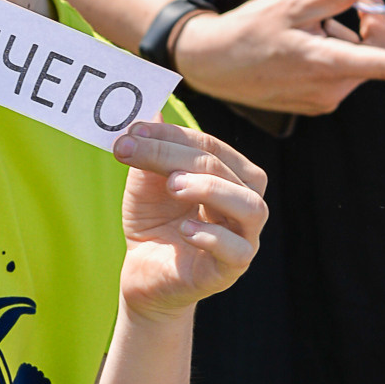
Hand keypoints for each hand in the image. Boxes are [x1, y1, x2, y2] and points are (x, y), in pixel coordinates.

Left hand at [114, 123, 267, 320]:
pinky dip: (212, 236)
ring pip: (251, 206)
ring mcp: (243, 238)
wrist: (142, 274)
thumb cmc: (152, 223)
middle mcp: (244, 204)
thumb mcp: (145, 183)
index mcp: (230, 177)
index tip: (133, 131)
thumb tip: (150, 109)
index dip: (175, 136)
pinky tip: (183, 230)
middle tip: (136, 150)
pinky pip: (237, 250)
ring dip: (211, 189)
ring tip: (173, 186)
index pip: (212, 146)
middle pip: (225, 170)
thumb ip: (151, 151)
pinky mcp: (230, 270)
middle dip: (177, 156)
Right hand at [173, 0, 384, 114]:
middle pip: (376, 54)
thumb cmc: (243, 33)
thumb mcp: (290, 3)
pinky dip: (332, 52)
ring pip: (357, 63)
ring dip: (347, 37)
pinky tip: (303, 41)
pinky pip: (339, 73)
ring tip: (310, 23)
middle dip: (371, 21)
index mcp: (327, 65)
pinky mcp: (313, 102)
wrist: (207, 64)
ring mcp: (321, 99)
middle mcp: (330, 89)